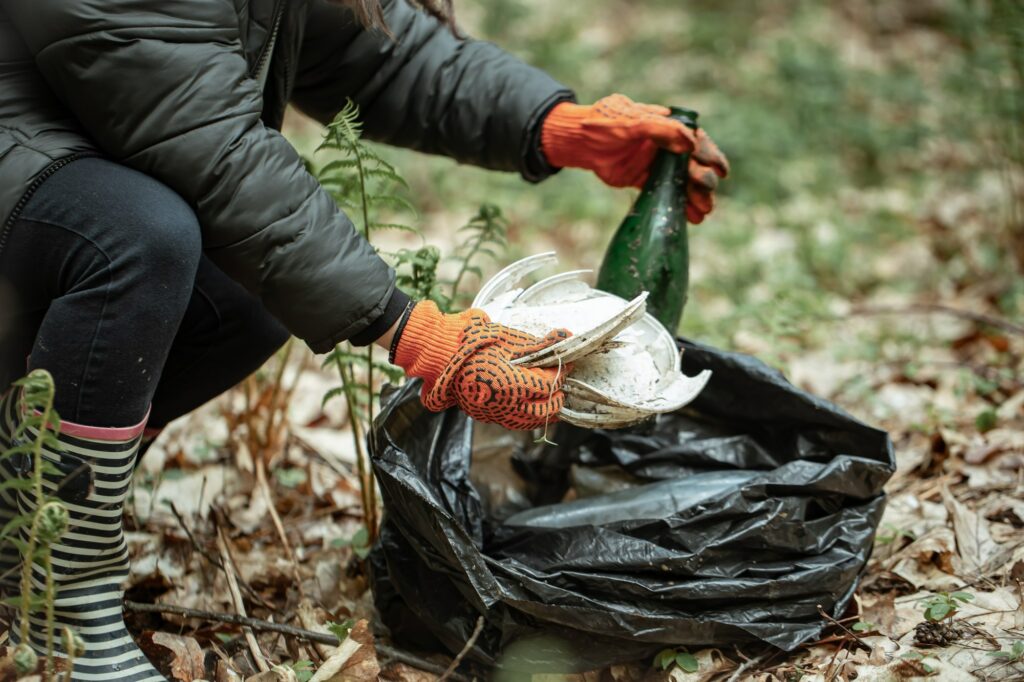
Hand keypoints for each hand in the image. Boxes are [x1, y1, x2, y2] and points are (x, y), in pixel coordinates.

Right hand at [391, 301, 570, 429]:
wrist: (439, 353)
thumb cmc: (474, 342)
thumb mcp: (509, 340)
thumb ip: (539, 344)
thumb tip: (565, 336)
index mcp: (512, 385)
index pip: (548, 385)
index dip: (560, 373)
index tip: (565, 362)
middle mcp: (504, 405)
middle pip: (544, 410)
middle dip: (557, 396)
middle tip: (560, 381)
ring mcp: (493, 413)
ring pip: (529, 421)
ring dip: (544, 410)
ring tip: (550, 396)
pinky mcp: (483, 414)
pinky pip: (512, 421)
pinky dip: (526, 415)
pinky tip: (530, 403)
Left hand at [541, 94, 728, 222]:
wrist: (579, 142)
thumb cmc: (603, 124)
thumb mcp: (631, 122)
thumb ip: (659, 130)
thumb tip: (690, 143)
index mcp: (668, 125)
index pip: (696, 140)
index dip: (710, 155)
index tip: (720, 170)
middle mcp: (667, 145)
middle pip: (694, 164)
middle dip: (704, 180)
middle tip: (706, 194)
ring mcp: (657, 163)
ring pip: (682, 181)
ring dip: (695, 196)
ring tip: (704, 212)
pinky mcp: (646, 179)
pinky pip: (666, 192)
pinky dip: (679, 204)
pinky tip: (692, 218)